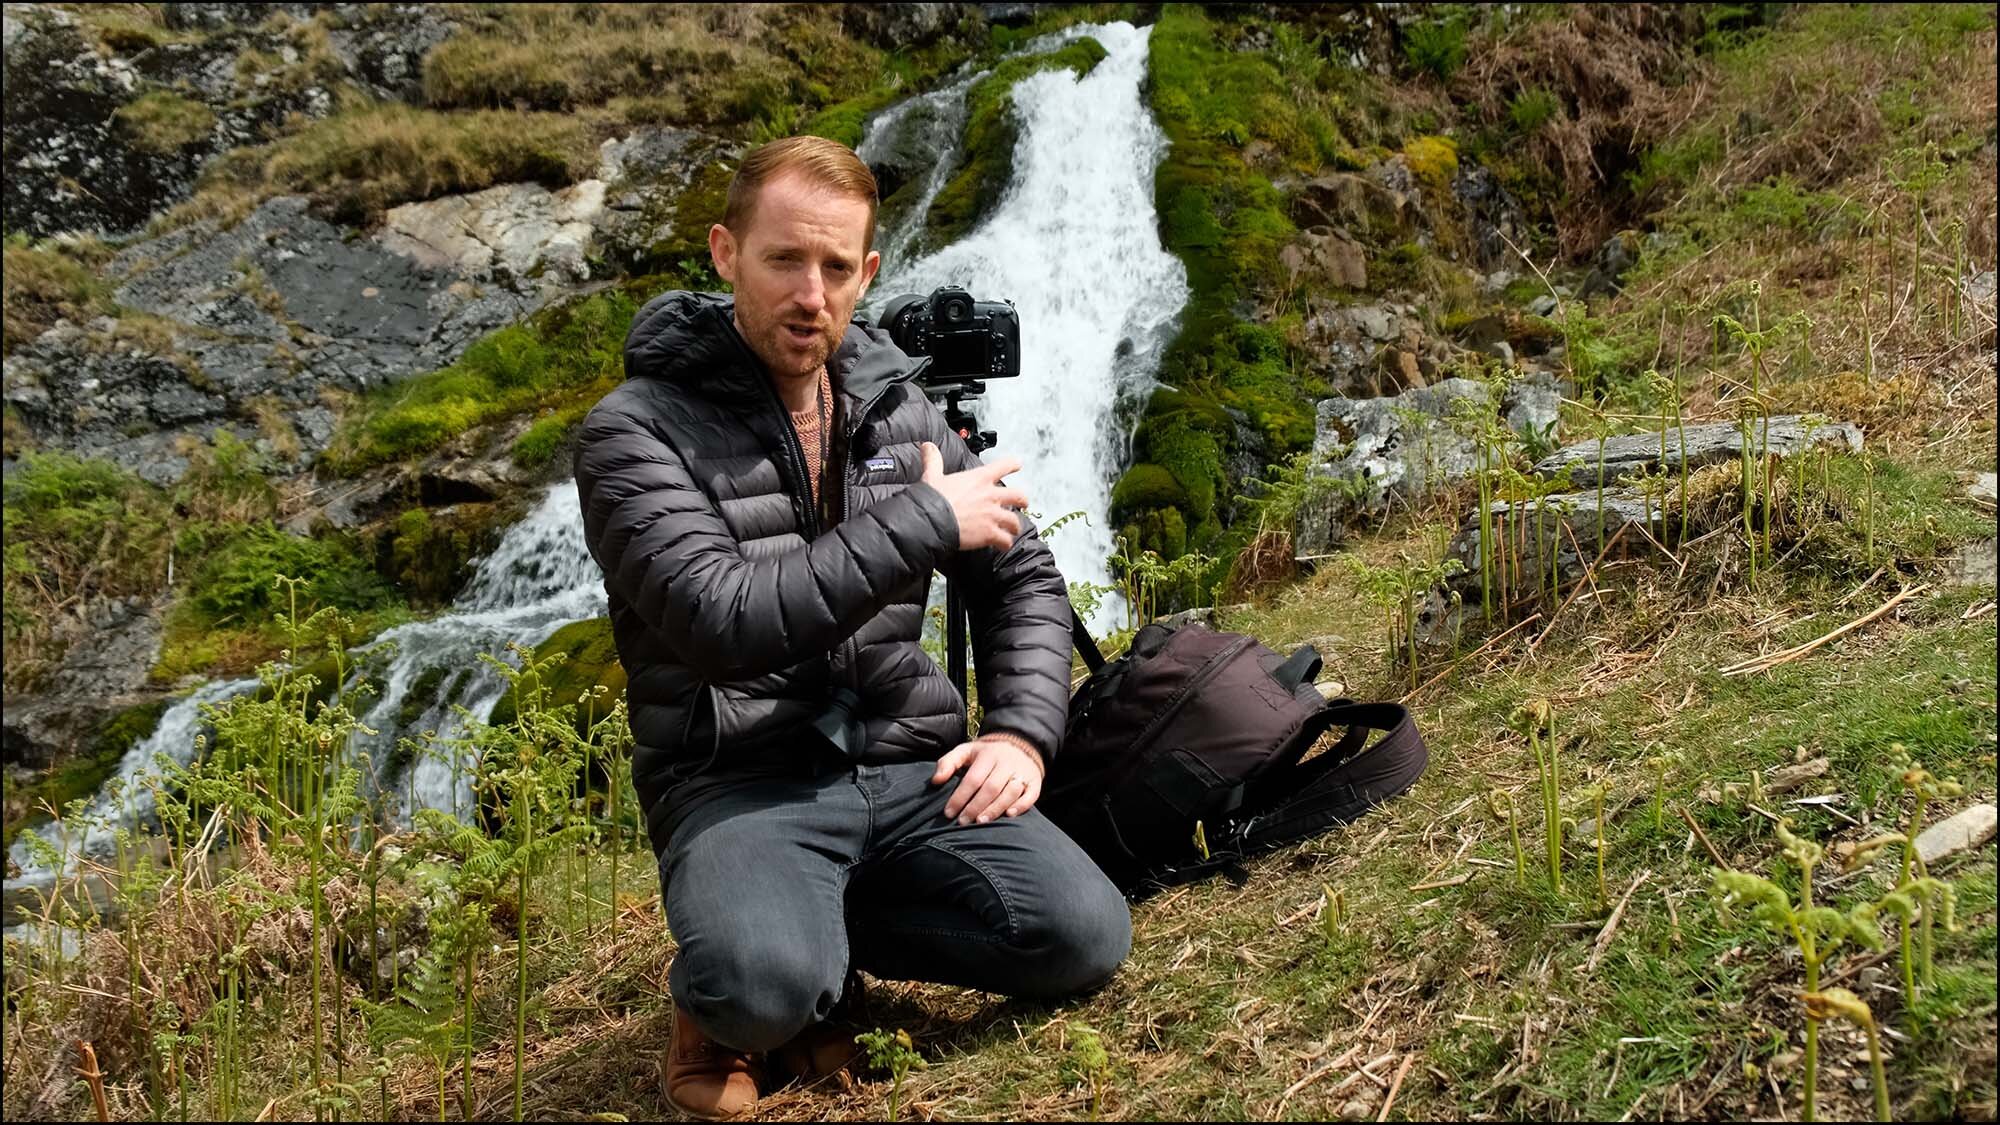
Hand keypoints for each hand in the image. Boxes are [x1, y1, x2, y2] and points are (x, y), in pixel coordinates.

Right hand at [920, 441, 1028, 551]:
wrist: (932, 520)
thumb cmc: (933, 499)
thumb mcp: (932, 475)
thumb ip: (933, 460)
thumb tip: (927, 446)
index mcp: (980, 479)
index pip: (1003, 466)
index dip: (1013, 464)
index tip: (1018, 464)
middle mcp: (991, 495)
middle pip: (1018, 496)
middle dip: (1022, 500)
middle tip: (1023, 503)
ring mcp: (993, 515)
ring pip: (1014, 521)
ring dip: (1014, 526)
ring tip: (1013, 529)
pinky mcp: (990, 533)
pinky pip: (1005, 540)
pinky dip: (1005, 543)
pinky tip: (1003, 545)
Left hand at [930, 734, 1044, 824]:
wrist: (1020, 744)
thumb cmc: (986, 754)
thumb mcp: (966, 751)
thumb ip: (948, 763)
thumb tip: (935, 781)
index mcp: (988, 755)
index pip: (973, 779)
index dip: (960, 797)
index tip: (949, 813)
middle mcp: (1007, 763)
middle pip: (991, 788)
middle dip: (975, 807)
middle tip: (963, 822)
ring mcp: (1022, 772)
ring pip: (1010, 792)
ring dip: (995, 809)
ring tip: (981, 822)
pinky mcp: (1035, 781)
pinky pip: (1031, 795)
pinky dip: (1021, 806)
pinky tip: (1009, 815)